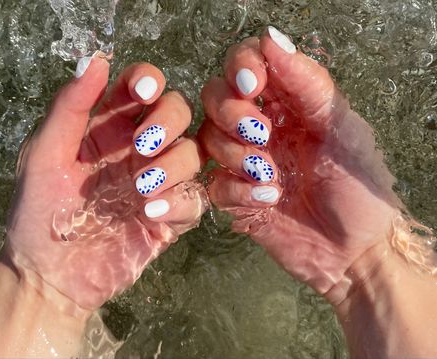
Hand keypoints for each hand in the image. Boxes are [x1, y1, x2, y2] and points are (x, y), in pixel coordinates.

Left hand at [5, 56, 206, 311]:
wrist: (50, 276)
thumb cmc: (41, 212)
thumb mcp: (45, 154)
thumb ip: (70, 107)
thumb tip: (96, 59)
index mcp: (109, 127)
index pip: (141, 88)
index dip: (148, 80)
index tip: (142, 91)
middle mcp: (139, 149)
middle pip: (178, 113)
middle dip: (168, 122)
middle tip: (143, 146)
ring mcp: (159, 181)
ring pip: (193, 153)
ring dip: (174, 165)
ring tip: (141, 190)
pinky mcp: (172, 216)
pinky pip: (195, 199)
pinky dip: (180, 203)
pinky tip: (150, 215)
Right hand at [199, 27, 400, 300]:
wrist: (354, 250)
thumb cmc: (358, 186)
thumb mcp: (342, 127)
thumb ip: (308, 83)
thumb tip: (270, 38)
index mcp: (287, 103)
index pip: (246, 65)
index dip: (240, 67)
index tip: (251, 85)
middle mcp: (260, 127)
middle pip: (214, 97)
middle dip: (230, 113)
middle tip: (260, 135)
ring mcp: (243, 161)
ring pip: (208, 139)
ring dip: (235, 155)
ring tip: (272, 176)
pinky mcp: (234, 195)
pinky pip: (213, 183)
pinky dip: (236, 190)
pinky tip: (268, 199)